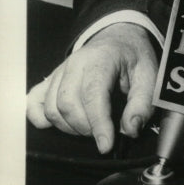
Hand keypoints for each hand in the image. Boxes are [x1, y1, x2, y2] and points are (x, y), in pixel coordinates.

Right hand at [26, 23, 157, 153]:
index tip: (106, 145)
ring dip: (69, 127)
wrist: (117, 39)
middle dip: (86, 127)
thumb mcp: (149, 75)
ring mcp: (58, 72)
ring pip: (51, 109)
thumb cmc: (132, 58)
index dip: (98, 123)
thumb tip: (130, 130)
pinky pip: (34, 104)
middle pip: (67, 105)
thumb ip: (142, 103)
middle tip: (104, 131)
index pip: (92, 95)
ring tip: (90, 126)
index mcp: (101, 59)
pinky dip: (42, 119)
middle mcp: (74, 64)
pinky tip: (63, 123)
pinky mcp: (48, 81)